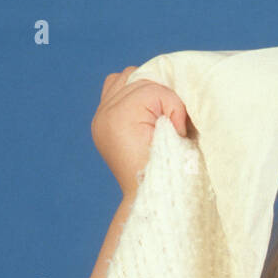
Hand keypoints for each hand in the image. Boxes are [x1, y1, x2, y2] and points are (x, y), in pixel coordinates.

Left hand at [91, 69, 193, 194]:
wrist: (148, 199)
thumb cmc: (168, 172)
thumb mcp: (177, 137)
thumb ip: (172, 107)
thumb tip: (170, 94)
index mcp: (120, 119)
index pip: (153, 89)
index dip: (173, 106)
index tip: (177, 132)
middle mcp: (104, 116)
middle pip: (137, 78)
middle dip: (158, 96)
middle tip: (167, 123)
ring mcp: (100, 119)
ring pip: (124, 78)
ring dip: (145, 92)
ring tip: (155, 115)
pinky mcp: (102, 122)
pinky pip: (115, 89)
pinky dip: (132, 95)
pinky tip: (143, 114)